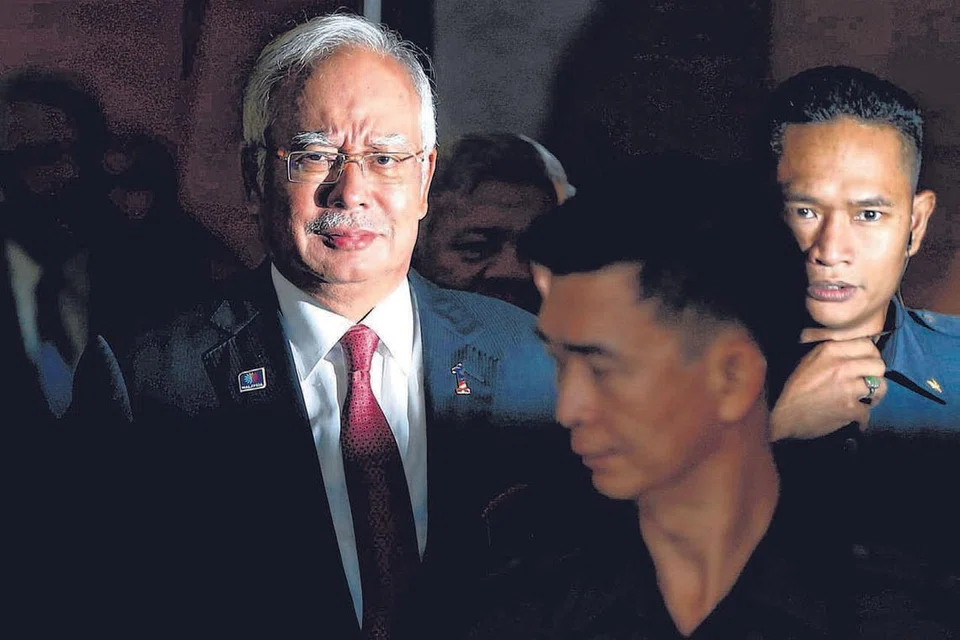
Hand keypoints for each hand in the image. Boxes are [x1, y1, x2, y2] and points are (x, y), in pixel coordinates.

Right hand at [770, 333, 886, 440]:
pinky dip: (861, 417)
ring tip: (864, 399)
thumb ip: (830, 351)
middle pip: (879, 365)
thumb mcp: (807, 360)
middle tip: (866, 382)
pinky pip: (868, 412)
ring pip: (880, 387)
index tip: (865, 364)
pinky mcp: (850, 409)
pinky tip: (852, 417)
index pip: (868, 345)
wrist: (783, 415)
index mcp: (830, 350)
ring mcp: (848, 388)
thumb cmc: (793, 387)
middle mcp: (842, 366)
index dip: (870, 355)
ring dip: (874, 395)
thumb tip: (852, 346)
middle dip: (875, 375)